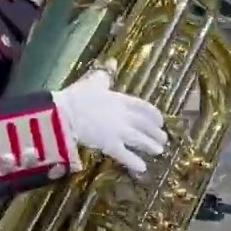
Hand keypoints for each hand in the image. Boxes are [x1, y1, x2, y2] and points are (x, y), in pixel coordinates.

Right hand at [52, 67, 167, 175]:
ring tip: (159, 151)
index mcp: (121, 100)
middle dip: (155, 132)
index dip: (154, 115)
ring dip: (150, 146)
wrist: (67, 113)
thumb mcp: (94, 80)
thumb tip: (113, 62)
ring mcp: (119, 131)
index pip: (143, 107)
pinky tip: (142, 168)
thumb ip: (106, 74)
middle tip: (163, 139)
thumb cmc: (78, 95)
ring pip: (140, 139)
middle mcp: (124, 116)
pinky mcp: (110, 145)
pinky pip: (125, 155)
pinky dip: (134, 162)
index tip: (160, 120)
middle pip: (145, 125)